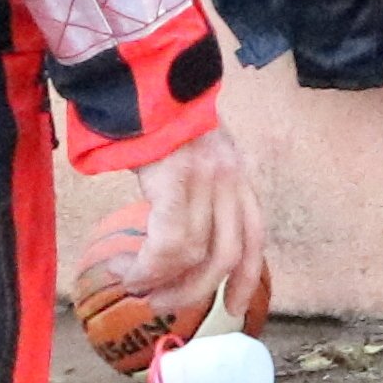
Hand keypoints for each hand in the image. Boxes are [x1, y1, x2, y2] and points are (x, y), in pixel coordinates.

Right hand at [101, 128, 270, 342]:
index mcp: (236, 173)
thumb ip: (197, 186)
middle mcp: (229, 178)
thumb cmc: (157, 114)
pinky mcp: (175, 181)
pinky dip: (148, 268)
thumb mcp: (192, 149)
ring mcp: (204, 179)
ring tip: (138, 287)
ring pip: (195, 254)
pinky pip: (168, 244)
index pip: (254, 237)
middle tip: (165, 302)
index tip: (235, 307)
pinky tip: (127, 270)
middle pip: (227, 255)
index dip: (248, 278)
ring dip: (164, 282)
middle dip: (197, 290)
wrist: (140, 75)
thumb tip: (177, 228)